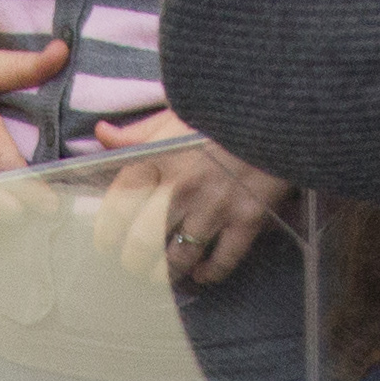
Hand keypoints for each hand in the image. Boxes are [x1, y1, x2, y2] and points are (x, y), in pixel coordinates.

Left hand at [95, 115, 290, 286]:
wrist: (277, 107)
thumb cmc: (222, 109)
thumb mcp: (175, 111)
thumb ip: (138, 131)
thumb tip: (102, 134)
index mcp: (157, 158)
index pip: (116, 208)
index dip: (107, 233)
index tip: (107, 242)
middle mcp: (181, 187)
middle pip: (143, 242)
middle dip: (134, 260)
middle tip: (135, 263)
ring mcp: (215, 206)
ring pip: (178, 258)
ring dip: (166, 273)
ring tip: (163, 272)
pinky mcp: (247, 219)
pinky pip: (223, 261)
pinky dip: (209, 273)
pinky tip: (201, 273)